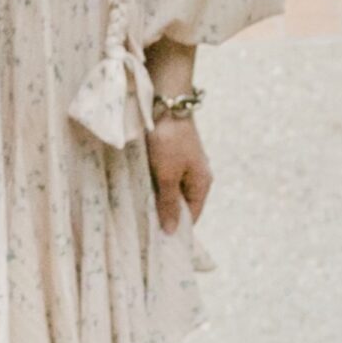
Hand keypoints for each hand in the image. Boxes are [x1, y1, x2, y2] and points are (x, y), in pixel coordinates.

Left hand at [144, 106, 209, 232]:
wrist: (167, 103)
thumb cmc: (169, 141)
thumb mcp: (167, 176)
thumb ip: (168, 204)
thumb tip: (172, 232)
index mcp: (202, 184)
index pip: (191, 217)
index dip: (176, 229)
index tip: (156, 240)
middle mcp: (197, 176)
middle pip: (181, 203)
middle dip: (165, 213)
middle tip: (144, 225)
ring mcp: (187, 164)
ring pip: (172, 189)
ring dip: (158, 196)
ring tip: (140, 207)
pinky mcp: (175, 154)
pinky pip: (166, 176)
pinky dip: (155, 182)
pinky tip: (141, 186)